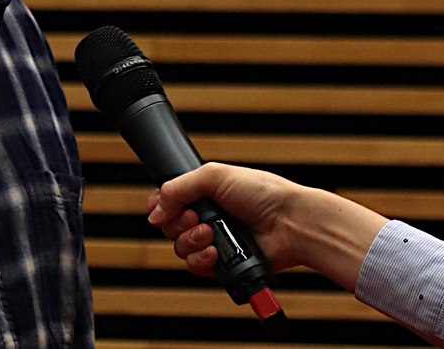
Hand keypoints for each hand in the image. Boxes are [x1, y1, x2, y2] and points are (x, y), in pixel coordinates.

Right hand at [145, 161, 386, 291]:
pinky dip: (202, 261)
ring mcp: (215, 242)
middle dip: (179, 223)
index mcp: (205, 194)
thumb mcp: (216, 176)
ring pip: (181, 249)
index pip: (168, 201)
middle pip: (170, 227)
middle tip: (198, 218)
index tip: (167, 207)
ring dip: (191, 242)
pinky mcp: (222, 265)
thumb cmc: (263, 194)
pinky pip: (196, 268)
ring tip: (211, 235)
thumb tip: (154, 210)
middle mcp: (208, 218)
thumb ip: (178, 187)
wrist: (289, 223)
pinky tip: (215, 253)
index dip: (162, 206)